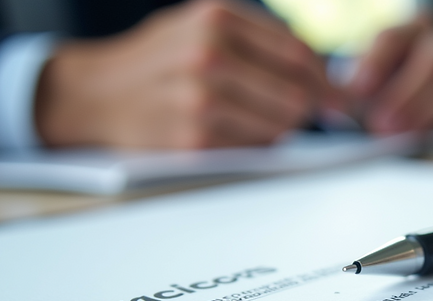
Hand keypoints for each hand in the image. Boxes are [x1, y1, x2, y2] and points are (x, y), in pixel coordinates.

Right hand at [35, 0, 333, 148]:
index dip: (326, 81)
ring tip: (251, 118)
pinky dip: (252, 145)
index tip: (338, 97)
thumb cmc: (157, 59)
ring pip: (281, 127)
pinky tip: (229, 132)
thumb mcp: (201, 24)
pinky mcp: (195, 141)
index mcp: (217, 19)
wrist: (94, 94)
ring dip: (278, 129)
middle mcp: (211, 56)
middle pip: (297, 96)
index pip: (299, 56)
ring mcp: (202, 101)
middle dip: (305, 109)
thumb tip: (321, 72)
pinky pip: (253, 149)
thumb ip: (258, 39)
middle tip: (299, 114)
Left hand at [347, 12, 432, 134]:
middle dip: (405, 94)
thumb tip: (337, 107)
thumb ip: (355, 93)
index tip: (357, 91)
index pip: (391, 40)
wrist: (412, 115)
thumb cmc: (383, 95)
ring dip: (422, 112)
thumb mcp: (365, 88)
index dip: (374, 65)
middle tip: (380, 123)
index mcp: (410, 29)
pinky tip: (422, 142)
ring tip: (396, 134)